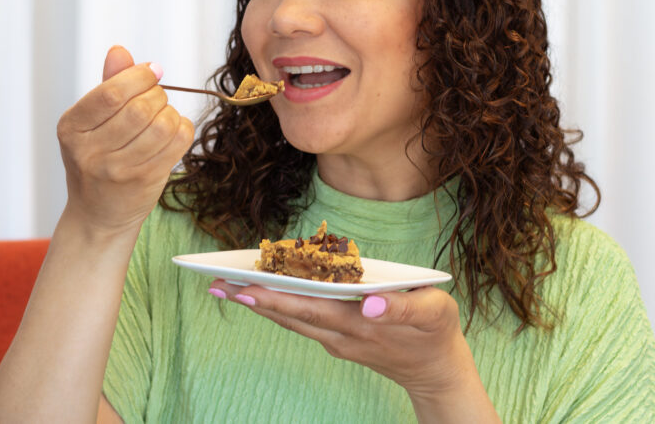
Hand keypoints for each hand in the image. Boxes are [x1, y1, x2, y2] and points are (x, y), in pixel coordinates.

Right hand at [56, 45, 193, 235]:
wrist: (97, 214)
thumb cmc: (96, 158)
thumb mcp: (90, 121)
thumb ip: (108, 84)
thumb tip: (120, 51)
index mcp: (71, 128)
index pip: (112, 93)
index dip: (139, 76)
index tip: (153, 71)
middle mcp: (90, 151)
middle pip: (140, 108)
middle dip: (157, 95)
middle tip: (156, 97)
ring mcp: (118, 170)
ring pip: (163, 125)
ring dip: (170, 112)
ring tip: (161, 116)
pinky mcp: (145, 182)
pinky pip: (178, 142)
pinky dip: (182, 128)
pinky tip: (171, 131)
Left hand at [207, 281, 481, 399]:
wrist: (438, 371)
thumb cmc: (436, 331)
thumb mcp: (433, 313)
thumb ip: (403, 308)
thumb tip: (372, 304)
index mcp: (361, 325)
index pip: (309, 309)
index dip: (276, 299)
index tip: (245, 289)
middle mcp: (342, 335)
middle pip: (290, 316)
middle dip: (253, 300)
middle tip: (216, 284)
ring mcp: (338, 341)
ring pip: (292, 321)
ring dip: (259, 305)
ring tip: (226, 287)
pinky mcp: (339, 340)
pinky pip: (303, 322)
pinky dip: (280, 308)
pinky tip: (263, 294)